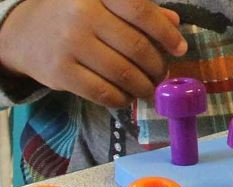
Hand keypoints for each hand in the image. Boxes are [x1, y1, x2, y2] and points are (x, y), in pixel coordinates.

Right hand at [0, 0, 186, 107]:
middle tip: (161, 74)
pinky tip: (126, 96)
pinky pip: (105, 93)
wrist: (24, 32)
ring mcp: (69, 43)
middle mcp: (81, 13)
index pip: (140, 11)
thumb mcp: (103, 4)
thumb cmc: (74, 16)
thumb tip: (173, 24)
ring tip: (147, 88)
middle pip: (137, 47)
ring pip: (124, 74)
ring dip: (144, 87)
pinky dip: (123, 99)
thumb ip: (138, 12)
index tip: (178, 49)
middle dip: (158, 66)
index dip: (166, 34)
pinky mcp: (61, 73)